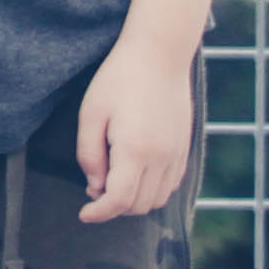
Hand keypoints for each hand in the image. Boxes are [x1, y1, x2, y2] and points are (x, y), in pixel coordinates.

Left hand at [77, 39, 199, 222]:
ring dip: (134, 200)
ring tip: (113, 178)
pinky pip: (171, 185)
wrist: (159, 54)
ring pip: (157, 200)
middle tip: (94, 187)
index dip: (99, 213)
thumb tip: (94, 186)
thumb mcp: (91, 114)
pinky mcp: (185, 148)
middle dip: (113, 207)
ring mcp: (177, 154)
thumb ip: (89, 155)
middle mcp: (161, 157)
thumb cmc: (119, 79)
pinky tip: (135, 173)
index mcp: (135, 150)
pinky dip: (152, 190)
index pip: (119, 200)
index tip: (84, 214)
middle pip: (139, 205)